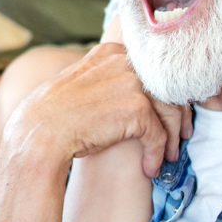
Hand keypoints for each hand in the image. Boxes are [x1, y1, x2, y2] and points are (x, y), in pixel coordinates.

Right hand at [6, 43, 184, 177]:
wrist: (41, 133)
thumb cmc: (58, 116)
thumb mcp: (85, 83)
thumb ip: (109, 79)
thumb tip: (137, 93)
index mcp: (112, 53)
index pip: (153, 71)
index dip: (166, 95)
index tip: (171, 115)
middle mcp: (125, 62)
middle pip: (167, 87)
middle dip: (178, 115)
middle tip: (180, 136)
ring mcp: (132, 83)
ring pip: (169, 111)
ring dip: (171, 138)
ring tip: (168, 157)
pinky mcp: (137, 108)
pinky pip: (158, 134)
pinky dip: (157, 154)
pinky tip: (150, 168)